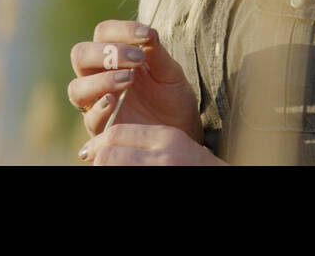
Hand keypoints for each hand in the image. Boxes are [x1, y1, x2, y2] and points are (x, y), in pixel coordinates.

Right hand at [68, 20, 202, 142]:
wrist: (181, 132)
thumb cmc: (173, 99)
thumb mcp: (171, 74)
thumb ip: (158, 55)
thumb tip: (148, 33)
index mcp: (114, 57)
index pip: (103, 33)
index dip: (121, 30)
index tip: (147, 35)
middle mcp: (98, 77)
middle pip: (80, 55)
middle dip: (107, 53)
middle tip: (137, 59)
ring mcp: (96, 103)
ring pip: (77, 87)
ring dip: (101, 80)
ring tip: (129, 79)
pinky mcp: (101, 129)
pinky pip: (90, 118)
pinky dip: (99, 108)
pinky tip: (114, 101)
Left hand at [78, 123, 225, 165]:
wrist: (224, 176)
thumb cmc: (198, 164)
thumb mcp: (177, 142)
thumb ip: (148, 136)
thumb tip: (111, 135)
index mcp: (167, 139)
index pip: (117, 134)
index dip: (99, 141)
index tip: (90, 150)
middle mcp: (163, 158)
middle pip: (108, 155)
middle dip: (96, 158)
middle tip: (90, 158)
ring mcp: (160, 171)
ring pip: (112, 167)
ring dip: (105, 167)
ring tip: (102, 166)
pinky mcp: (156, 181)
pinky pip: (124, 174)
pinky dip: (116, 174)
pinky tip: (116, 172)